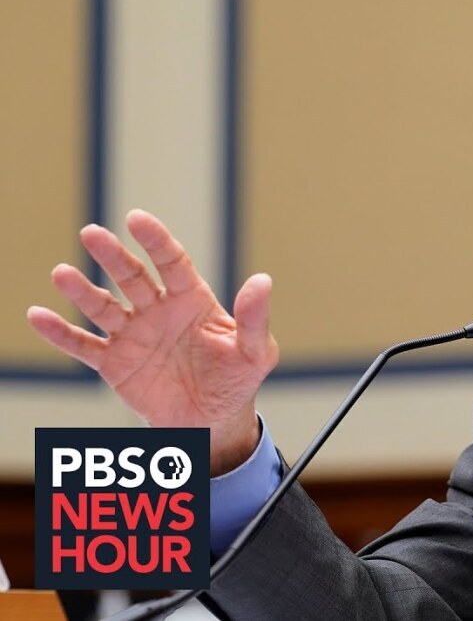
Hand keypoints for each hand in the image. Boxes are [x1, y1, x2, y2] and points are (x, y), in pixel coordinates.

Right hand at [27, 210, 278, 474]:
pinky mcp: (115, 363)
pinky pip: (85, 345)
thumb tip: (263, 280)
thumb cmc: (237, 381)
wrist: (212, 423)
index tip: (137, 219)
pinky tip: (39, 316)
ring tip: (62, 273)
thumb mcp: (254, 352)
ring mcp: (134, 334)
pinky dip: (62, 333)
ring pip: (104, 307)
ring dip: (82, 291)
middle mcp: (158, 310)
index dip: (156, 241)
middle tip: (92, 233)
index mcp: (192, 300)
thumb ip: (254, 318)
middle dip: (113, 256)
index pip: (173, 263)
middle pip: (132, 277)